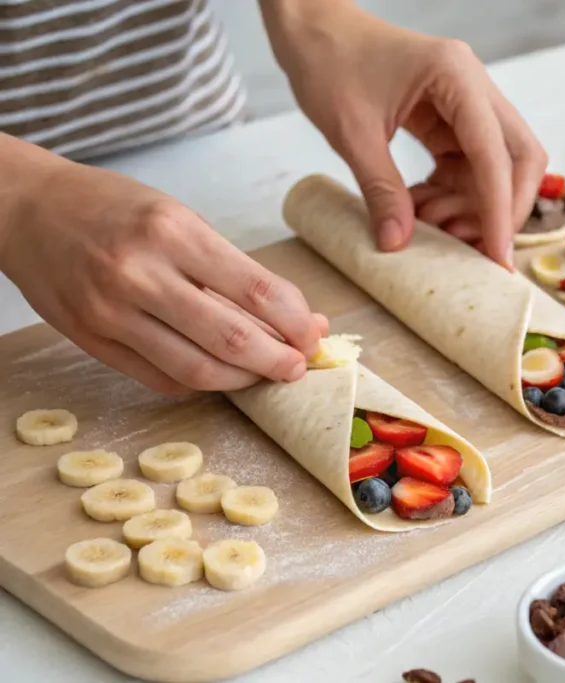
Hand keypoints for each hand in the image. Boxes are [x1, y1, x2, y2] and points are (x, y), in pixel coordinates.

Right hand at [0, 137, 326, 393]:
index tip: (314, 336)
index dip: (296, 322)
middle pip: (230, 338)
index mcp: (172, 232)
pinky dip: (199, 381)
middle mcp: (139, 273)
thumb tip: (296, 315)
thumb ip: (234, 270)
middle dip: (276, 360)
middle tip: (297, 366)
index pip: (255, 289)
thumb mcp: (179, 218)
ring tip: (263, 373)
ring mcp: (110, 312)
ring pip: (196, 368)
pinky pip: (160, 378)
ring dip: (242, 379)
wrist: (27, 209)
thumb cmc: (112, 208)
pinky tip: (218, 372)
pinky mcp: (91, 339)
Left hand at [261, 0, 546, 267]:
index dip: (499, 209)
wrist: (311, 29)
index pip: (494, 153)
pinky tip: (422, 209)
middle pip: (519, 157)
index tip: (497, 257)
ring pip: (498, 167)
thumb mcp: (351, 132)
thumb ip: (380, 189)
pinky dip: (454, 195)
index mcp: (456, 77)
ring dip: (474, 206)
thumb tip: (399, 243)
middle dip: (504, 209)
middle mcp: (473, 86)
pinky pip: (469, 166)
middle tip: (479, 252)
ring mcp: (466, 102)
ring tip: (432, 227)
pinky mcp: (451, 118)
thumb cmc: (328, 61)